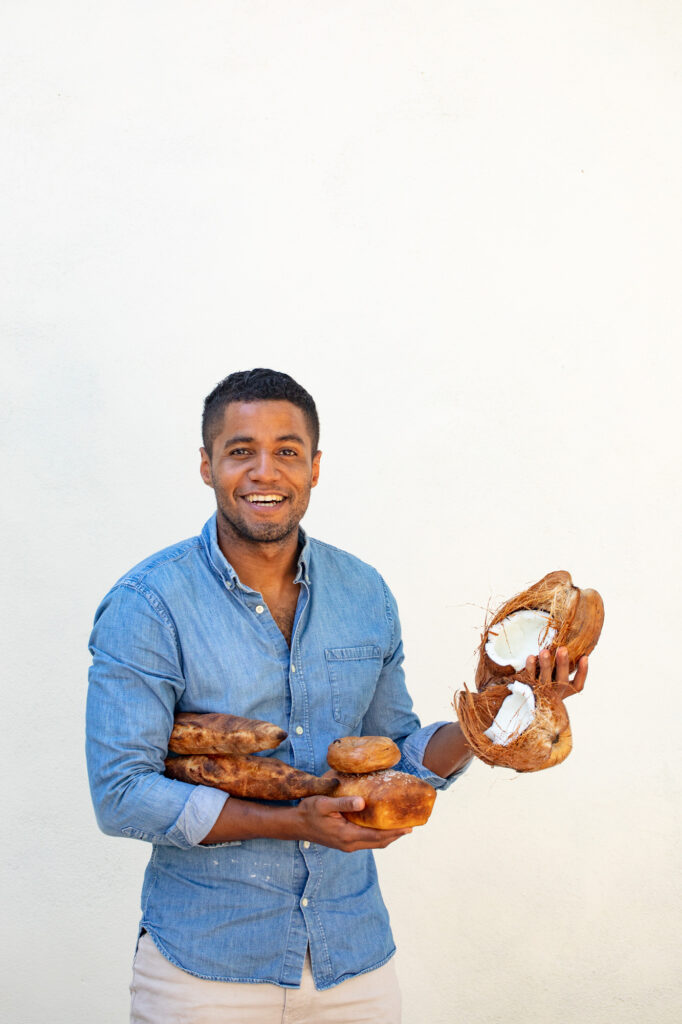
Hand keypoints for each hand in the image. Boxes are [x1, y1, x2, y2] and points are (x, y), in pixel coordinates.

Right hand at [295, 794, 411, 851]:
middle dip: (396, 835)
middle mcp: (350, 844)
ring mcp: (347, 845)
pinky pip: (367, 840)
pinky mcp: (345, 842)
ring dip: (388, 836)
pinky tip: (382, 825)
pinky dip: (378, 835)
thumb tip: (363, 802)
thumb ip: (344, 803)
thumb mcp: (324, 804)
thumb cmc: (309, 811)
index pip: (377, 836)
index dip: (395, 832)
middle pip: (379, 842)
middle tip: (411, 825)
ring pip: (374, 843)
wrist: (296, 824)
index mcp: (348, 835)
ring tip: (401, 825)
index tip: (410, 827)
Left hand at [525, 646, 587, 700]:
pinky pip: (529, 677)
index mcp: (565, 690)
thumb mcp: (557, 679)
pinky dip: (530, 667)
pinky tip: (531, 657)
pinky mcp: (528, 687)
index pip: (578, 685)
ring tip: (545, 651)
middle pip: (561, 680)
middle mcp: (555, 692)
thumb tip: (573, 648)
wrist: (525, 702)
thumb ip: (563, 668)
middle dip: (562, 664)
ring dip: (545, 665)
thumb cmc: (545, 684)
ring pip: (545, 679)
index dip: (583, 672)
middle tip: (563, 649)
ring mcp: (542, 691)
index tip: (585, 657)